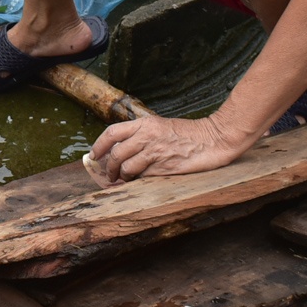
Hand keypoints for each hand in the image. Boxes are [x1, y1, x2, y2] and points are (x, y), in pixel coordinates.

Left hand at [87, 115, 252, 183]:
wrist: (213, 139)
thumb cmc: (188, 133)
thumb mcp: (161, 126)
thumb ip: (141, 135)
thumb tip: (121, 149)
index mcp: (144, 124)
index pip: (111, 133)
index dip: (98, 146)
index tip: (92, 156)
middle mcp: (146, 137)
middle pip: (115, 154)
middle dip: (108, 168)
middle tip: (108, 175)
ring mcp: (155, 153)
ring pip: (126, 168)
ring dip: (121, 178)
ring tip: (122, 180)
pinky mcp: (164, 168)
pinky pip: (142, 177)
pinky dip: (137, 182)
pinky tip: (138, 183)